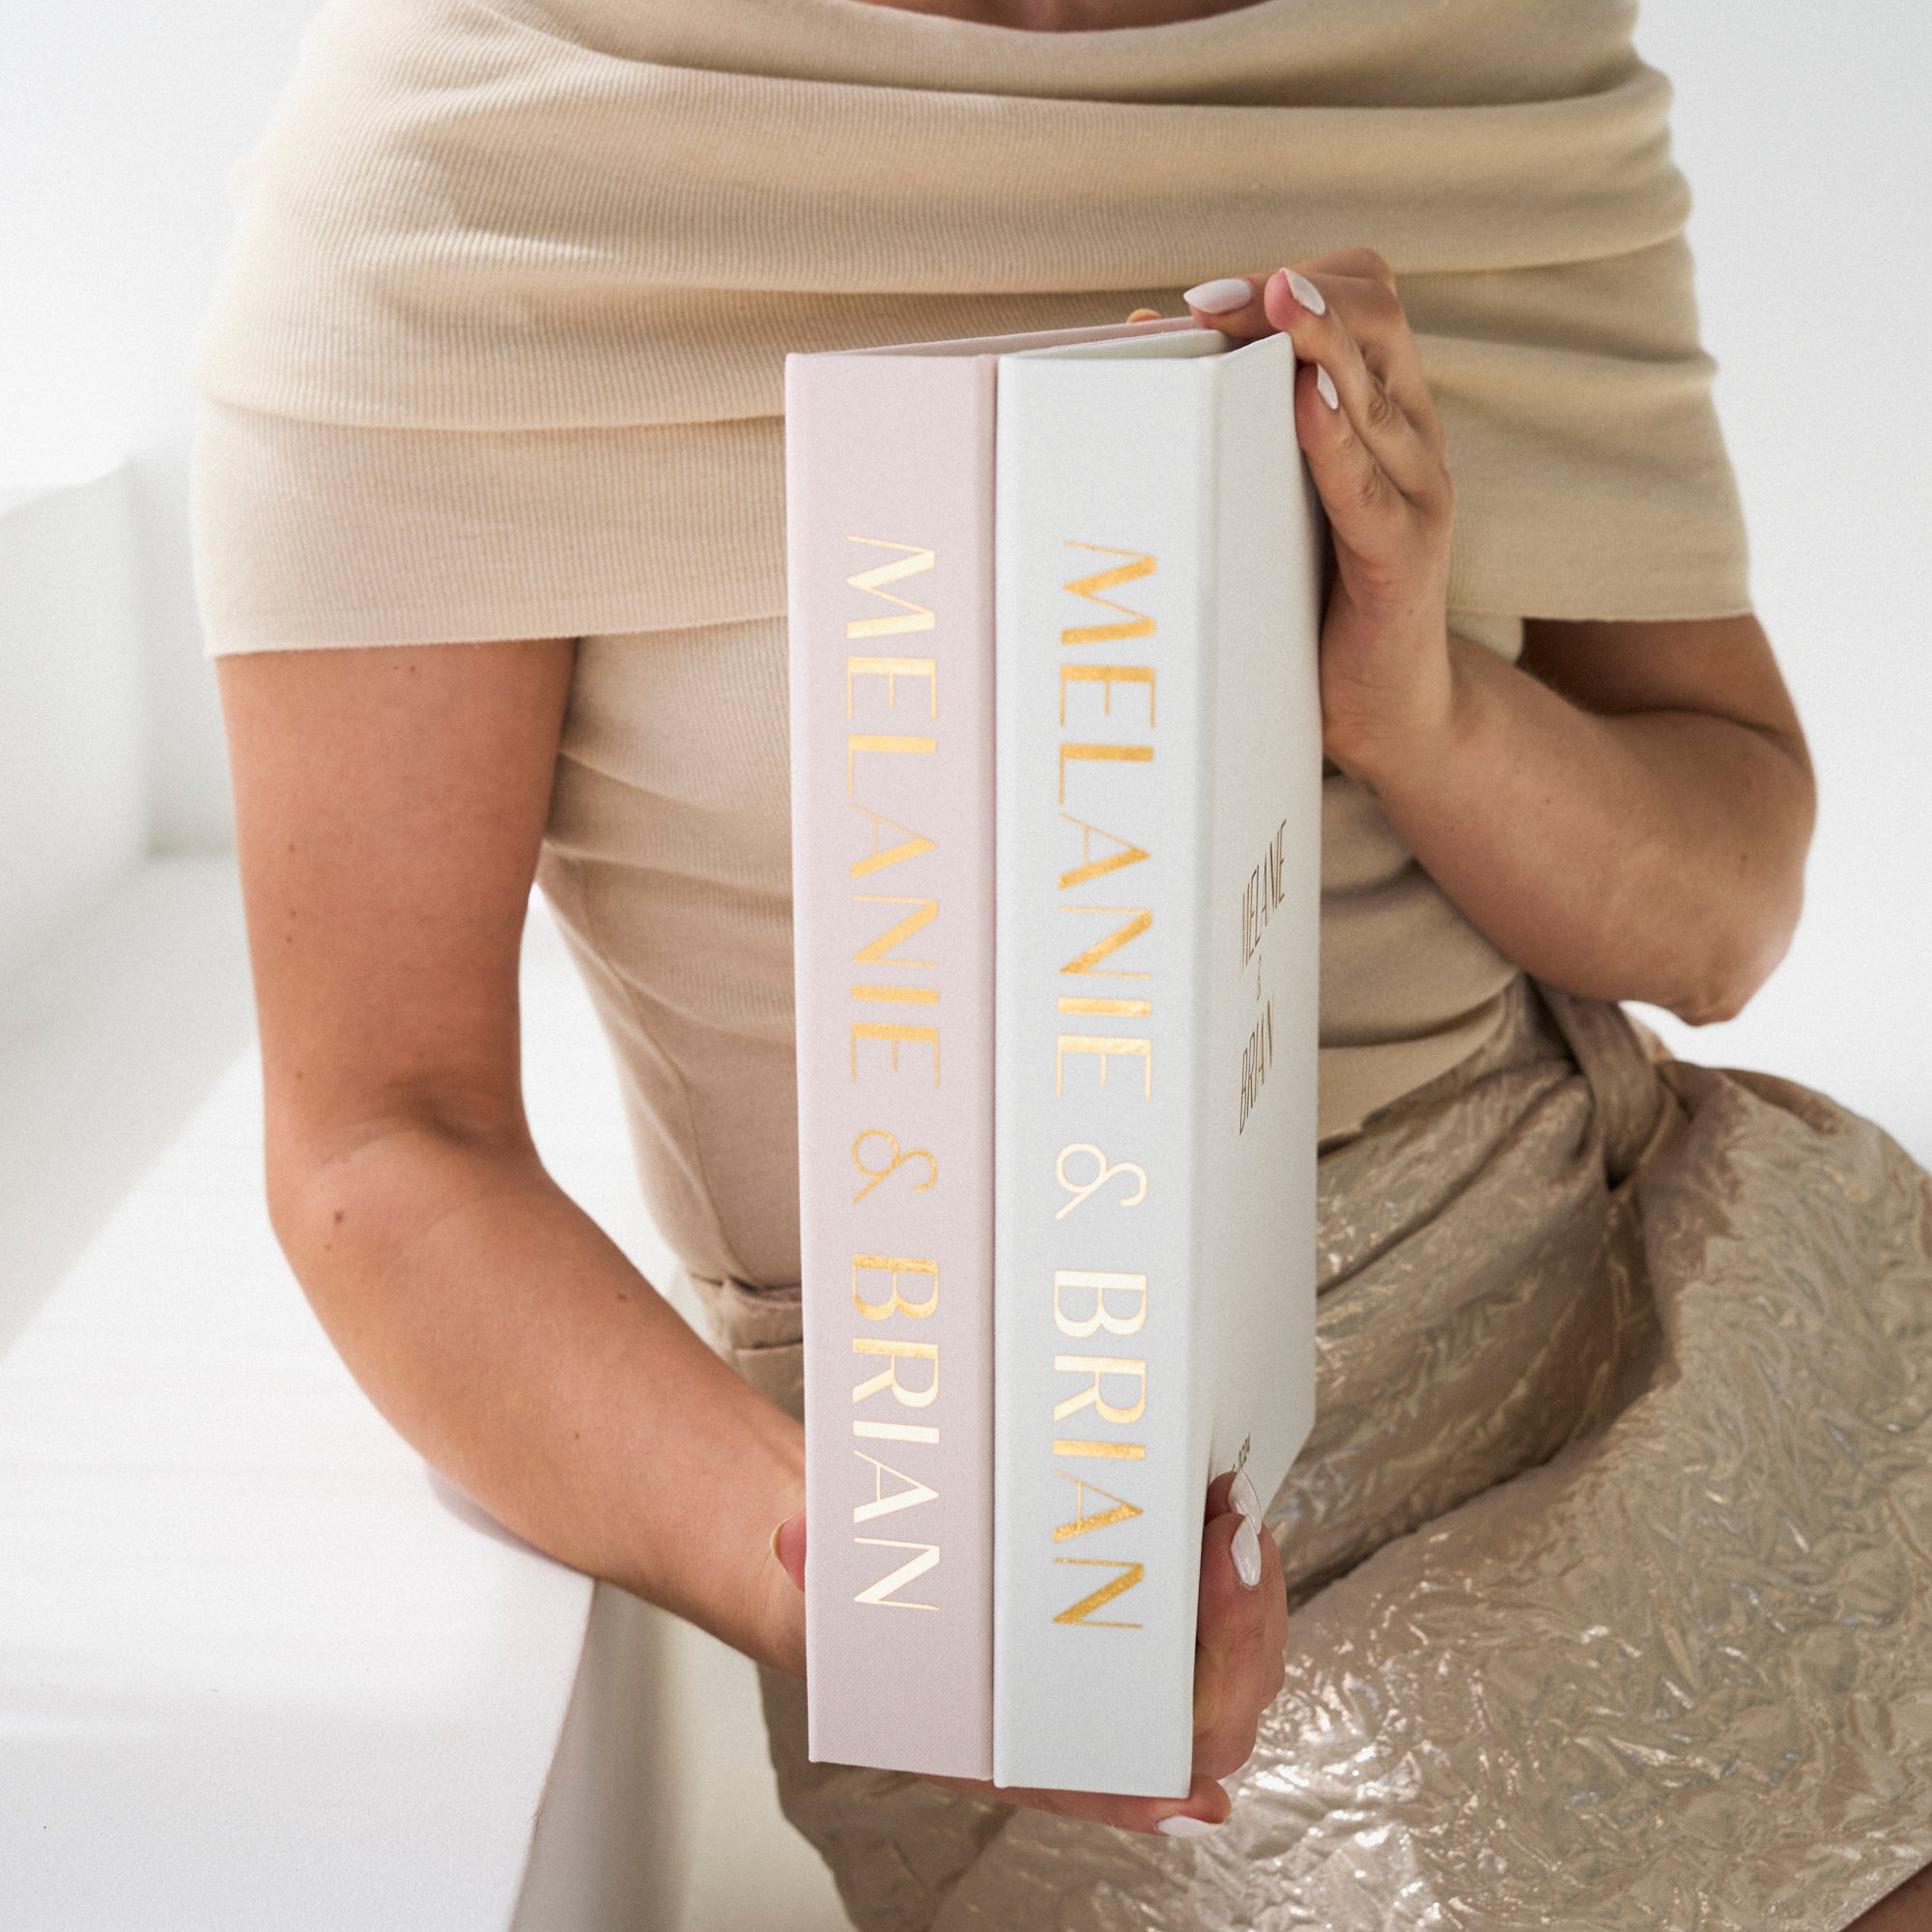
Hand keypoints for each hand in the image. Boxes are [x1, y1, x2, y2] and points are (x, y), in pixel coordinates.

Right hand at [769, 1466, 1286, 1834]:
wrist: (878, 1588)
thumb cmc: (874, 1615)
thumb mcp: (834, 1592)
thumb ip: (818, 1571)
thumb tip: (796, 1541)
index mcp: (1021, 1750)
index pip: (1113, 1782)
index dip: (1159, 1771)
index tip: (1188, 1776)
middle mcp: (1091, 1730)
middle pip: (1206, 1722)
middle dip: (1236, 1636)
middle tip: (1233, 1543)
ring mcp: (1138, 1687)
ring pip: (1236, 1679)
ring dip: (1252, 1605)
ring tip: (1238, 1519)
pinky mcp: (1163, 1631)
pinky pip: (1230, 1633)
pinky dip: (1243, 1581)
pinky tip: (1233, 1519)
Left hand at [1176, 255, 1458, 784]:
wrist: (1386, 712)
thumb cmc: (1311, 598)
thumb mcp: (1271, 495)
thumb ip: (1231, 421)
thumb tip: (1135, 336)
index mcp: (1383, 410)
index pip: (1364, 299)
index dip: (1294, 281)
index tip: (1205, 297)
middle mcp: (1412, 438)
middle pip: (1378, 321)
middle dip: (1296, 297)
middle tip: (1212, 300)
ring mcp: (1418, 496)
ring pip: (1377, 393)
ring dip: (1321, 344)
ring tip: (1274, 308)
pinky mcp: (1404, 559)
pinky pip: (1371, 490)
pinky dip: (1337, 442)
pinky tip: (1306, 406)